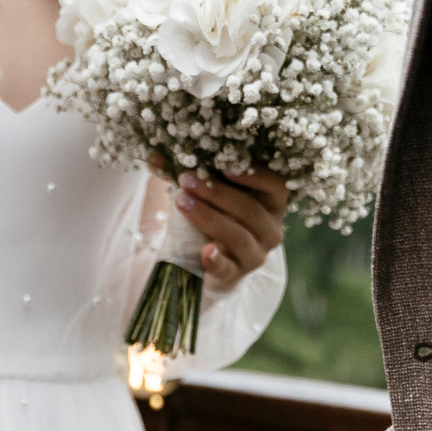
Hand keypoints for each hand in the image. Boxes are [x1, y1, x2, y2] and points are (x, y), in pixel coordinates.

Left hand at [147, 154, 289, 291]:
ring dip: (209, 218)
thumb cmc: (215, 216)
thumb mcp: (209, 194)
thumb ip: (189, 174)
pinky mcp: (236, 274)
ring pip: (238, 236)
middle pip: (251, 210)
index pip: (277, 185)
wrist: (209, 260)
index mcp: (271, 203)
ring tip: (182, 202)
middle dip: (217, 193)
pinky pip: (227, 268)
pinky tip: (205, 250)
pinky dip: (216, 259)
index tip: (225, 166)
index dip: (256, 175)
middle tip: (187, 179)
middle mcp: (270, 229)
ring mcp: (255, 254)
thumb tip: (154, 156)